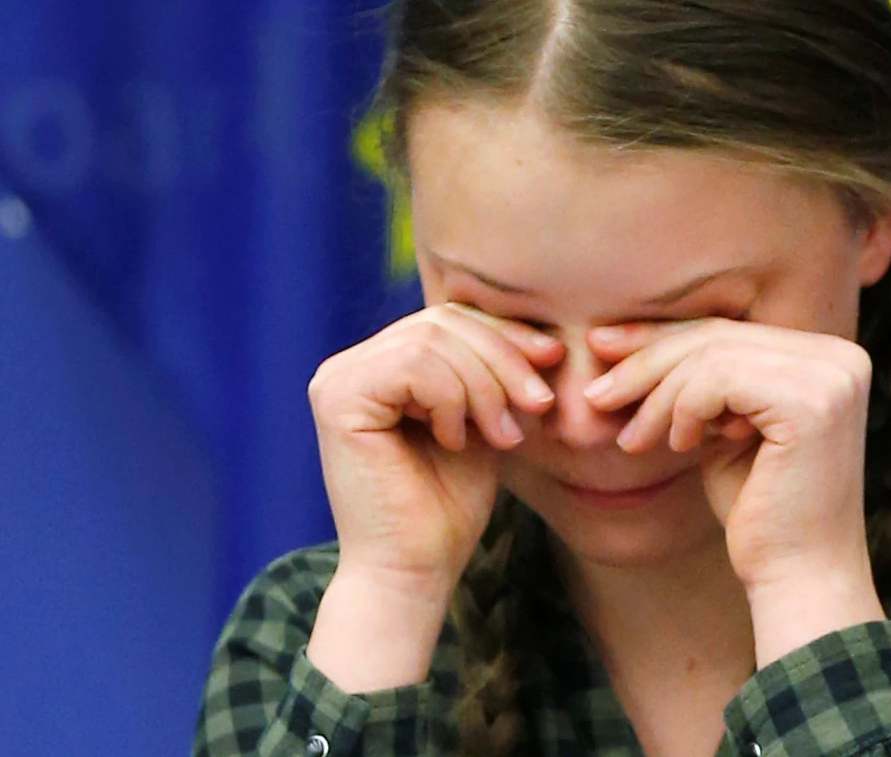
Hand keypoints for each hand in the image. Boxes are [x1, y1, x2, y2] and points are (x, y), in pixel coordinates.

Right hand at [305, 303, 559, 688]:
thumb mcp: (481, 423)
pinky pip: (413, 366)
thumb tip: (543, 336)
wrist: (414, 570)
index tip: (554, 360)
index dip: (505, 333)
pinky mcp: (336, 399)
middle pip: (442, 322)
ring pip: (432, 340)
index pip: (448, 319)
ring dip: (484, 386)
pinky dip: (451, 400)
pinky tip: (455, 441)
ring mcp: (336, 379)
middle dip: (503, 359)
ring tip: (502, 435)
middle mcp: (349, 366)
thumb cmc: (447, 506)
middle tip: (539, 405)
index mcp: (379, 366)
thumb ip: (491, 375)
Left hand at [586, 319, 886, 659]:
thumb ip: (699, 383)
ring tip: (633, 440)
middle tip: (595, 395)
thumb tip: (619, 337)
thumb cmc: (758, 512)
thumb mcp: (722, 430)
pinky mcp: (812, 403)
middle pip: (718, 336)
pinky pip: (718, 380)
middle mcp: (842, 357)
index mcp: (830, 357)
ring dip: (657, 398)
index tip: (601, 348)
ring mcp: (833, 377)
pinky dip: (682, 410)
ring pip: (711, 356)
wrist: (796, 579)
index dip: (659, 337)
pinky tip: (678, 447)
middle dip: (645, 361)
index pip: (729, 331)